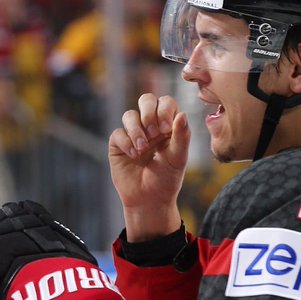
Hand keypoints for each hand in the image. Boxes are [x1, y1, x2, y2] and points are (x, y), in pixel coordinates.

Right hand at [108, 93, 189, 239]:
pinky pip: (118, 133)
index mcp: (168, 126)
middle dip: (148, 111)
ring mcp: (133, 134)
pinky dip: (126, 142)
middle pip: (145, 100)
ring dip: (136, 129)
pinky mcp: (118, 145)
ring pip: (129, 115)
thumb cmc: (167, 179)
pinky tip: (134, 155)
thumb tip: (182, 114)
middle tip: (155, 131)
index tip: (166, 129)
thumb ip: (181, 136)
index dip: (164, 110)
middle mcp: (150, 126)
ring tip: (143, 148)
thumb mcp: (179, 158)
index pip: (165, 103)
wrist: (149, 199)